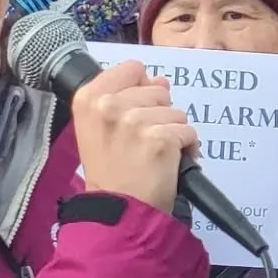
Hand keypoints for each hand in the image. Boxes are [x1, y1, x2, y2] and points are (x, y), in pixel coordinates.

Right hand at [70, 60, 196, 214]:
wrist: (117, 209)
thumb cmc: (109, 171)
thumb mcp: (101, 126)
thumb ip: (126, 96)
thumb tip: (160, 81)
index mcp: (89, 97)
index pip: (133, 68)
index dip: (139, 89)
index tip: (131, 114)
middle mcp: (108, 105)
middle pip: (157, 89)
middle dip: (157, 114)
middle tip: (140, 143)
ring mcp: (134, 121)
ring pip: (175, 111)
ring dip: (172, 132)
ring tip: (153, 154)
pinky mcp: (159, 139)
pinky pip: (188, 132)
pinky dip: (186, 149)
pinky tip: (168, 163)